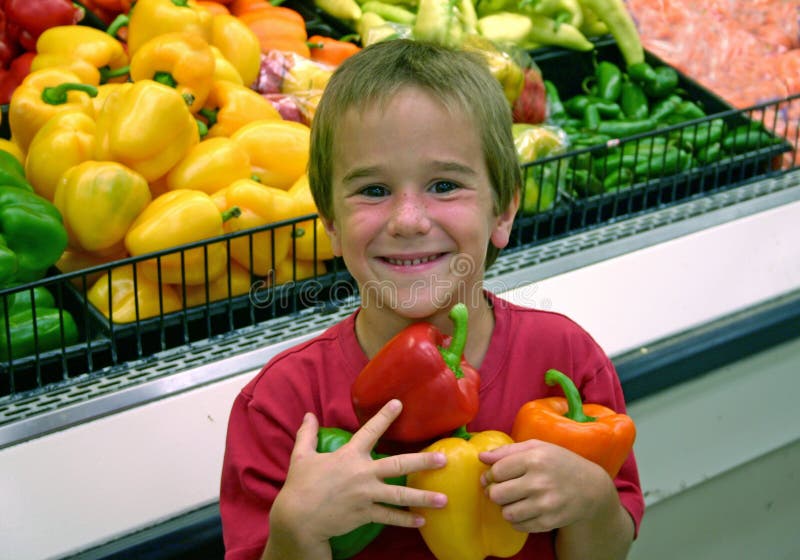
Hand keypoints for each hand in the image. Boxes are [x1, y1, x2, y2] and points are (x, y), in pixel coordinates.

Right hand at [270, 400, 447, 547]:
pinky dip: (406, 520)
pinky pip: (390, 517)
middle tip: (443, 459)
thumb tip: (308, 415)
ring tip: (444, 498)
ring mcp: (366, 495)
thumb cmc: (300, 486)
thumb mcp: (302, 457)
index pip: (370, 431)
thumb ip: (307, 435)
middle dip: (422, 461)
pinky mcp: (365, 513)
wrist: (298, 519)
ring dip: (423, 497)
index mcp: (349, 455)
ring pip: (400, 495)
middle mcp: (362, 473)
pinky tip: (422, 520)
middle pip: (398, 465)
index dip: (385, 416)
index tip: (399, 403)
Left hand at [478, 439, 616, 533]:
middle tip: (501, 489)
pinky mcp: (549, 522)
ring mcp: (545, 504)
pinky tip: (525, 509)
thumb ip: (507, 450)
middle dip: (495, 492)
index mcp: (535, 459)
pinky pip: (519, 526)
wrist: (590, 488)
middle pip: (497, 494)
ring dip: (506, 507)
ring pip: (506, 513)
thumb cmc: (559, 463)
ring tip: (514, 500)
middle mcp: (540, 482)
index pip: (497, 471)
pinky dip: (517, 519)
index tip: (494, 476)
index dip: (490, 474)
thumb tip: (481, 457)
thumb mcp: (537, 447)